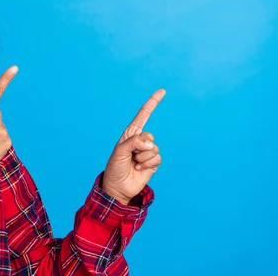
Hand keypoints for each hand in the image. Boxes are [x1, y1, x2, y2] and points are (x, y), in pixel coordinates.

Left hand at [101, 89, 165, 204]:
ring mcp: (147, 151)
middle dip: (139, 146)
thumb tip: (151, 143)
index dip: (152, 103)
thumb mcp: (120, 152)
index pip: (143, 115)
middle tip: (130, 155)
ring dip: (143, 157)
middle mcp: (140, 140)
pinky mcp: (153, 162)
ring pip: (154, 148)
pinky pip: (157, 158)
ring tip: (133, 163)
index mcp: (130, 134)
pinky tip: (139, 168)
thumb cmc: (115, 167)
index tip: (162, 91)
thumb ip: (134, 143)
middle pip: (149, 135)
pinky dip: (147, 164)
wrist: (119, 187)